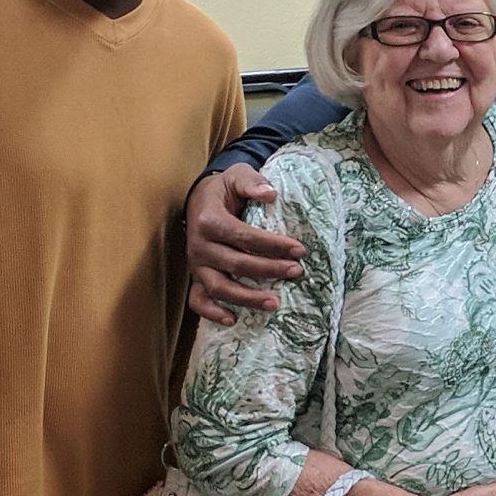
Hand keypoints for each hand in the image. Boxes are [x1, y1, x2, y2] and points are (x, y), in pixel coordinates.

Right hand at [187, 165, 305, 324]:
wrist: (199, 199)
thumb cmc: (224, 189)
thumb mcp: (237, 176)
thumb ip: (252, 183)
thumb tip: (270, 194)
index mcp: (209, 221)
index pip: (244, 237)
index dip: (273, 245)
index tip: (300, 250)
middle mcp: (199, 246)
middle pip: (237, 264)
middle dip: (270, 270)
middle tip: (298, 271)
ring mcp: (196, 265)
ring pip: (219, 287)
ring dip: (247, 298)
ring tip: (275, 304)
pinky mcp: (196, 277)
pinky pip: (198, 300)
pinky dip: (212, 313)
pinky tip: (233, 320)